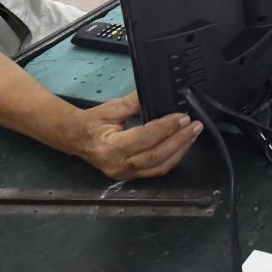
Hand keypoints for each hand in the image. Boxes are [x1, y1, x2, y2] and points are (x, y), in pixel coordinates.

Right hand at [65, 92, 201, 179]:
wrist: (76, 139)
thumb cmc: (93, 123)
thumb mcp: (111, 108)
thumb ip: (134, 102)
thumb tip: (156, 93)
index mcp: (110, 147)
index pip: (144, 138)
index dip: (165, 128)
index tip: (181, 117)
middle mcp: (119, 165)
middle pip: (156, 156)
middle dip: (179, 140)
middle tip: (194, 126)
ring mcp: (126, 175)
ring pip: (160, 167)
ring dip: (180, 150)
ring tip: (193, 134)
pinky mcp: (132, 177)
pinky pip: (156, 170)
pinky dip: (172, 157)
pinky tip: (181, 145)